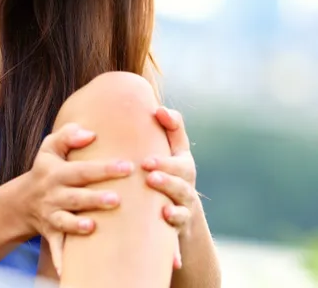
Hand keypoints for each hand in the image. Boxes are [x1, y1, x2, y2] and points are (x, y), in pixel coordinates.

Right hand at [26, 122, 133, 274]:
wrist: (24, 201)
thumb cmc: (46, 169)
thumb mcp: (50, 147)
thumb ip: (68, 135)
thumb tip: (90, 133)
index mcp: (58, 173)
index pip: (83, 170)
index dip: (104, 168)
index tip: (127, 167)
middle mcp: (54, 195)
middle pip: (76, 197)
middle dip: (95, 199)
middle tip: (117, 199)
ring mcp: (52, 216)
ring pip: (66, 222)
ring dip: (78, 226)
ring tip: (94, 226)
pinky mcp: (51, 234)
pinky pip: (56, 248)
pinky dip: (62, 260)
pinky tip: (69, 272)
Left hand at [142, 107, 196, 268]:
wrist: (181, 222)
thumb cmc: (166, 180)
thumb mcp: (167, 155)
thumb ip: (165, 130)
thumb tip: (158, 108)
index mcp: (180, 158)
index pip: (179, 137)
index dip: (171, 123)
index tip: (157, 113)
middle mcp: (186, 178)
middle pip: (182, 168)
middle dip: (165, 162)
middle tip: (146, 160)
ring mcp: (185, 200)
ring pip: (182, 193)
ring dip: (168, 184)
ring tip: (152, 179)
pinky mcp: (181, 222)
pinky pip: (181, 220)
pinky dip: (175, 217)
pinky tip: (165, 214)